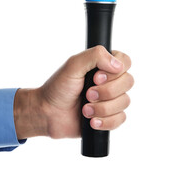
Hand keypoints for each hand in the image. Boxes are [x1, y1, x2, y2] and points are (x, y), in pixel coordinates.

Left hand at [13, 46, 133, 138]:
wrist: (48, 113)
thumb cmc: (58, 87)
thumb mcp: (73, 65)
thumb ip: (95, 56)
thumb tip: (118, 65)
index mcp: (104, 65)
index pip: (126, 62)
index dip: (115, 72)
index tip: (96, 77)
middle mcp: (111, 81)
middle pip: (128, 82)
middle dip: (107, 91)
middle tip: (88, 94)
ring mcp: (111, 99)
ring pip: (125, 102)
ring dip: (103, 108)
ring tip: (85, 109)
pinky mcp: (110, 117)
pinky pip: (120, 119)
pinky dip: (105, 121)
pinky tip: (91, 121)